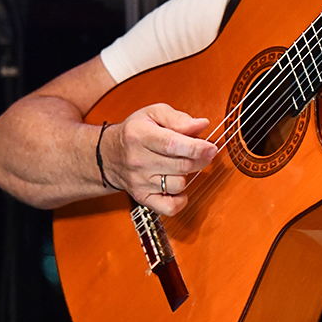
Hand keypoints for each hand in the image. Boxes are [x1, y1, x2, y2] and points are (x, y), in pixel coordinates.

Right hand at [103, 103, 217, 214]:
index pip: (172, 144)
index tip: (211, 147)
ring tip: (184, 165)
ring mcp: (139, 181)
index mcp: (140, 135)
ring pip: (178, 185)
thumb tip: (201, 125)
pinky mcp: (142, 198)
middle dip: (200, 159)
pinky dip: (181, 200)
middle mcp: (138, 160)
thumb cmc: (136, 132)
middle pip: (180, 165)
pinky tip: (179, 187)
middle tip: (206, 152)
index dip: (196, 147)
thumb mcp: (153, 114)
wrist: (109, 155)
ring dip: (189, 176)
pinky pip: (169, 207)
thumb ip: (178, 118)